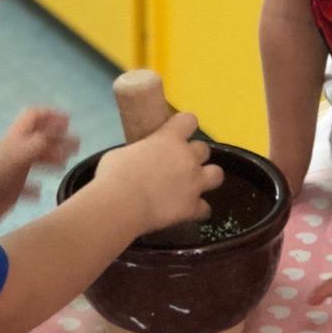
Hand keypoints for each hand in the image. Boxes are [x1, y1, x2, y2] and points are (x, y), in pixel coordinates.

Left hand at [0, 109, 78, 225]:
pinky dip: (36, 187)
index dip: (50, 115)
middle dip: (58, 139)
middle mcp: (16, 152)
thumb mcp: (19, 154)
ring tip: (65, 164)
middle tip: (76, 145)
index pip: (34, 117)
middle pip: (39, 139)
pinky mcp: (10, 191)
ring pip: (36, 160)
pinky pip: (27, 187)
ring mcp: (13, 171)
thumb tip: (60, 134)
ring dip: (51, 159)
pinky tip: (41, 193)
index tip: (68, 122)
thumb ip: (40, 143)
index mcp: (17, 139)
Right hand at [95, 113, 223, 233]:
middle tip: (179, 165)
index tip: (176, 132)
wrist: (120, 204)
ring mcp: (194, 183)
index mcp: (169, 138)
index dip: (184, 126)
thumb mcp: (123, 152)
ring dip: (207, 178)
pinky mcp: (193, 207)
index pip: (189, 120)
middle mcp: (187, 157)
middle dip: (194, 156)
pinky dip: (198, 210)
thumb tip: (137, 158)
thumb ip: (139, 151)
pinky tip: (187, 212)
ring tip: (193, 185)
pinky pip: (205, 209)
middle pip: (205, 149)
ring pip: (217, 174)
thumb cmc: (114, 174)